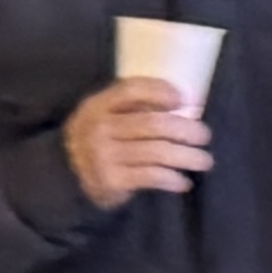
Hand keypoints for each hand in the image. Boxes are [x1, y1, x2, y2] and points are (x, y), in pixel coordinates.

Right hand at [62, 78, 216, 203]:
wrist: (66, 177)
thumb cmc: (98, 140)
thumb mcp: (105, 116)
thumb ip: (132, 107)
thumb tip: (181, 103)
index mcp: (99, 105)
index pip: (131, 90)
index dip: (159, 91)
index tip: (183, 99)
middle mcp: (101, 128)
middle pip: (152, 124)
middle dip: (184, 129)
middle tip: (205, 135)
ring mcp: (105, 156)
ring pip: (155, 152)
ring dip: (185, 157)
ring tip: (204, 160)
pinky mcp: (112, 181)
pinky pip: (150, 177)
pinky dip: (171, 179)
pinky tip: (184, 182)